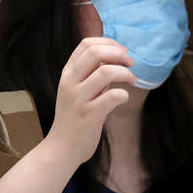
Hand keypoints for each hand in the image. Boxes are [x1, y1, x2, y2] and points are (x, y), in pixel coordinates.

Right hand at [44, 37, 136, 166]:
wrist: (61, 149)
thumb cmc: (74, 117)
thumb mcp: (76, 90)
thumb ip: (90, 73)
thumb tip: (113, 57)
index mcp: (68, 73)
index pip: (86, 44)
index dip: (109, 43)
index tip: (123, 52)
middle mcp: (70, 82)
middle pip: (95, 52)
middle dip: (119, 54)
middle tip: (130, 63)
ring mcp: (78, 99)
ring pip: (106, 72)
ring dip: (125, 73)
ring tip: (131, 81)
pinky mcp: (89, 115)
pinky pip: (112, 96)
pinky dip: (123, 94)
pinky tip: (123, 99)